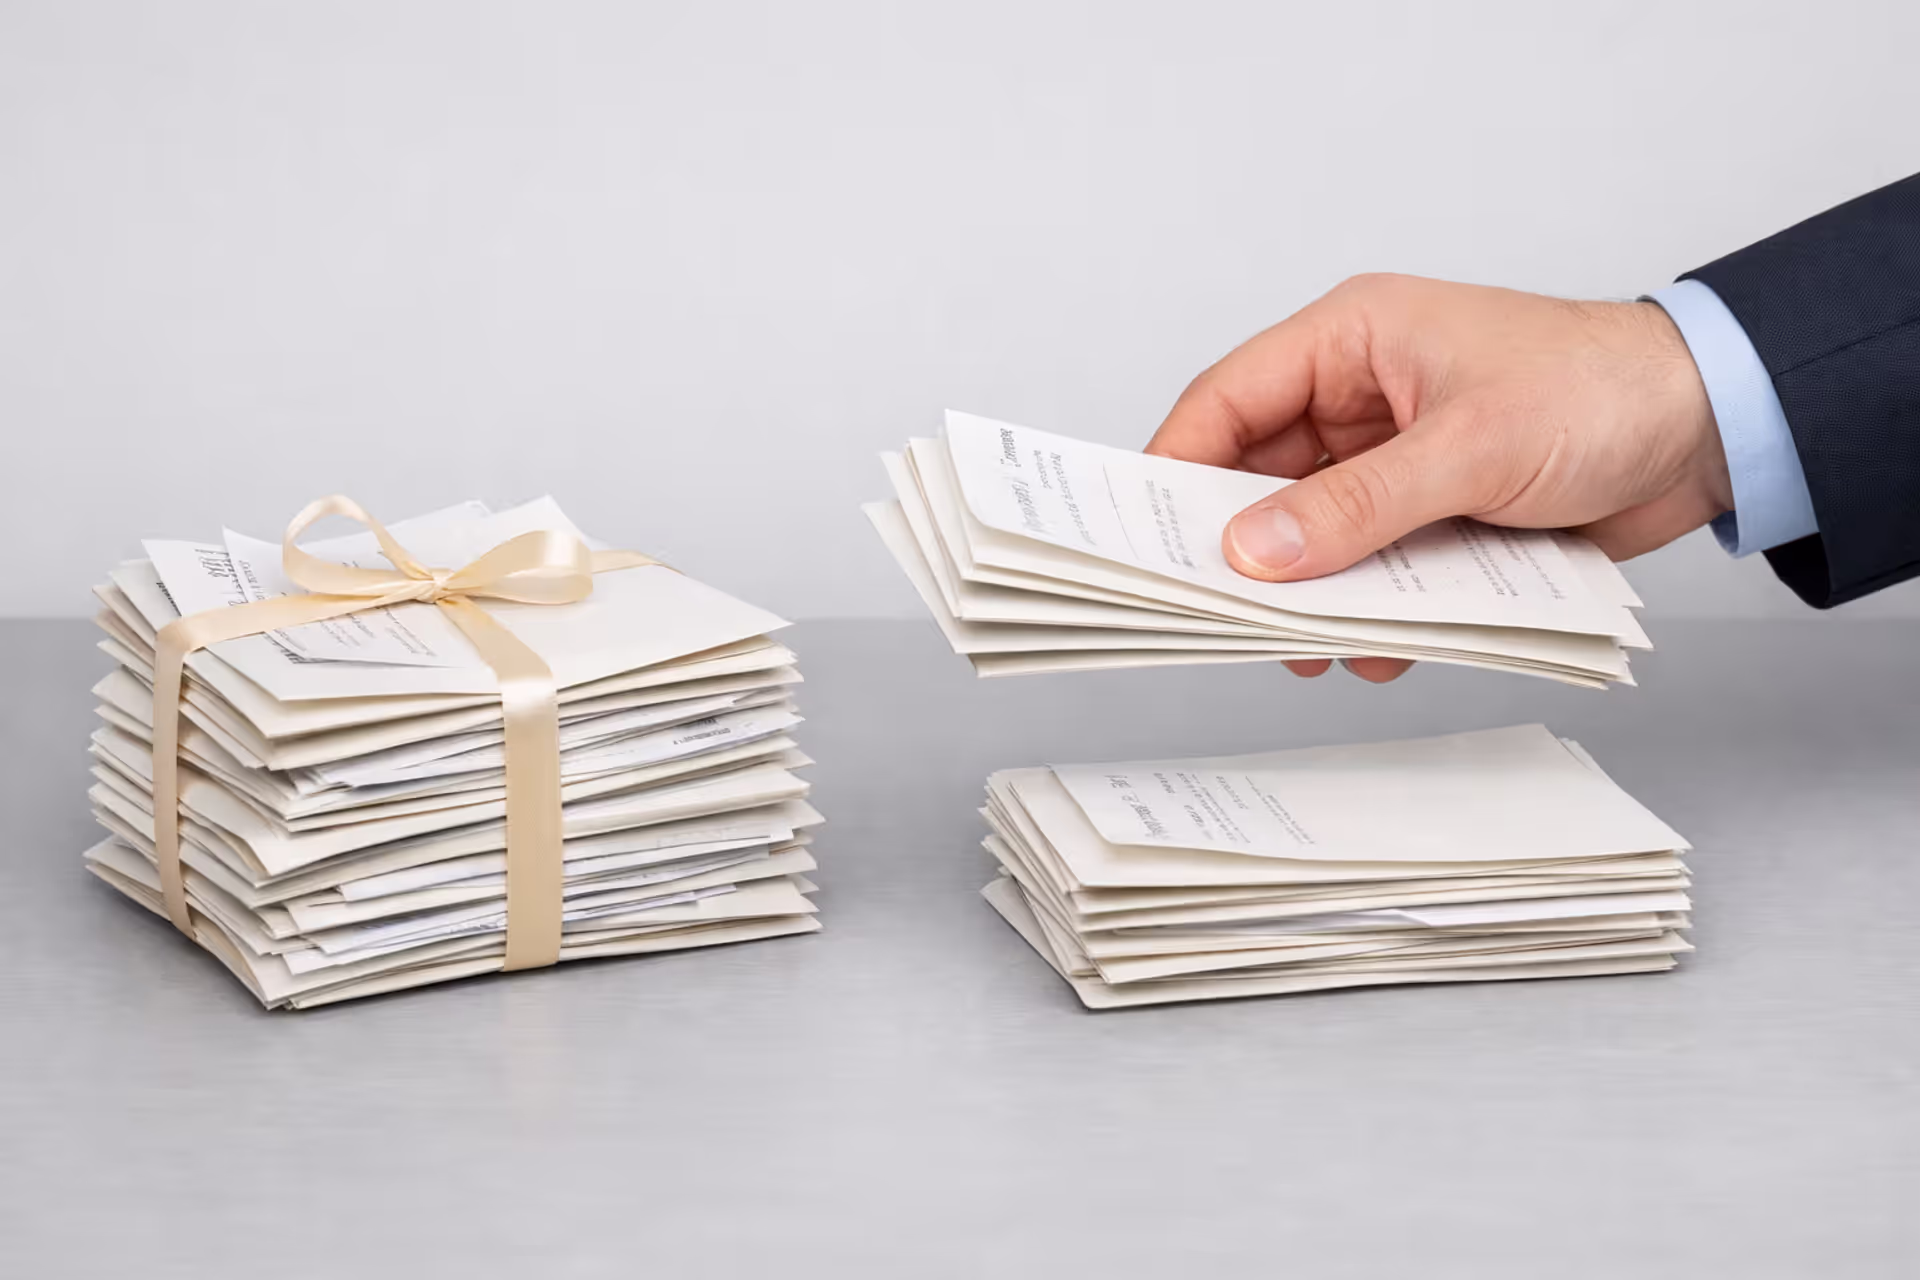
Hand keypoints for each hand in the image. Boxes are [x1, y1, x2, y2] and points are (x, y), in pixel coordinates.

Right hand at [1146, 274, 1730, 681]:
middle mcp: (1360, 397)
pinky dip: (1369, 609)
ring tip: (1304, 646)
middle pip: (1259, 476)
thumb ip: (1357, 506)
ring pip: (1312, 532)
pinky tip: (1378, 648)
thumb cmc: (1600, 392)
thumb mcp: (1469, 449)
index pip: (1227, 400)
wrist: (1710, 429)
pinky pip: (1369, 566)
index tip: (1139, 538)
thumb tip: (1254, 553)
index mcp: (1352, 340)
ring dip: (1310, 590)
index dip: (1175, 467)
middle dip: (1244, 546)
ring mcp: (1394, 459)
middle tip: (1213, 612)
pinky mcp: (1430, 513)